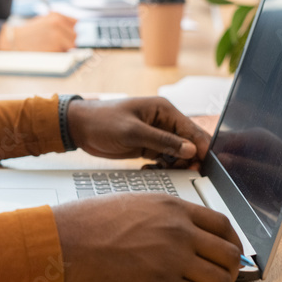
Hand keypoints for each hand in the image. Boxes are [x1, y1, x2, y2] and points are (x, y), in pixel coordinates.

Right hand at [0, 13, 76, 51]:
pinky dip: (59, 53)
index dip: (70, 30)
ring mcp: (58, 36)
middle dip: (68, 40)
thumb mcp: (46, 20)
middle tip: (57, 42)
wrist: (16, 40)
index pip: (75, 23)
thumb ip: (61, 22)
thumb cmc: (31, 31)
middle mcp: (59, 24)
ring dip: (65, 47)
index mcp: (57, 16)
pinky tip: (48, 50)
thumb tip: (76, 28)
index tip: (66, 34)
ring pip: (72, 45)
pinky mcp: (56, 48)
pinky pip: (64, 52)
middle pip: (75, 35)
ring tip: (52, 46)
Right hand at [52, 193, 241, 281]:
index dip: (231, 241)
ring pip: (219, 280)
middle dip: (228, 267)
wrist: (67, 240)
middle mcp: (179, 232)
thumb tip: (186, 232)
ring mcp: (173, 260)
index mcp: (173, 208)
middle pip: (228, 254)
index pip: (223, 225)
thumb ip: (166, 215)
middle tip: (218, 274)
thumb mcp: (135, 202)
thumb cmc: (91, 221)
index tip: (228, 251)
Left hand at [66, 97, 210, 164]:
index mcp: (164, 110)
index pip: (192, 130)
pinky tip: (150, 170)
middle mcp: (163, 122)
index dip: (201, 148)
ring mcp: (156, 135)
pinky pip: (164, 160)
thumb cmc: (101, 121)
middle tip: (179, 171)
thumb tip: (190, 150)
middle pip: (188, 144)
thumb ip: (162, 141)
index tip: (202, 165)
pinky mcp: (147, 147)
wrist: (79, 128)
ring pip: (178, 154)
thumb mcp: (132, 132)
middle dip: (187, 159)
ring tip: (159, 169)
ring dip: (174, 165)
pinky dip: (162, 168)